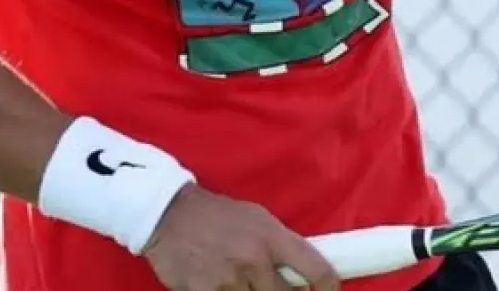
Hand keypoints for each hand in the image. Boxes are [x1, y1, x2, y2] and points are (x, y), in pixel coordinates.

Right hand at [142, 184, 340, 290]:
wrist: (168, 215)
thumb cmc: (218, 215)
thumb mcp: (258, 219)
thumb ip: (281, 245)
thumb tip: (302, 272)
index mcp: (272, 238)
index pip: (315, 268)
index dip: (329, 287)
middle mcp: (254, 261)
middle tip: (275, 286)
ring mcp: (229, 280)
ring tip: (241, 281)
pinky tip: (222, 286)